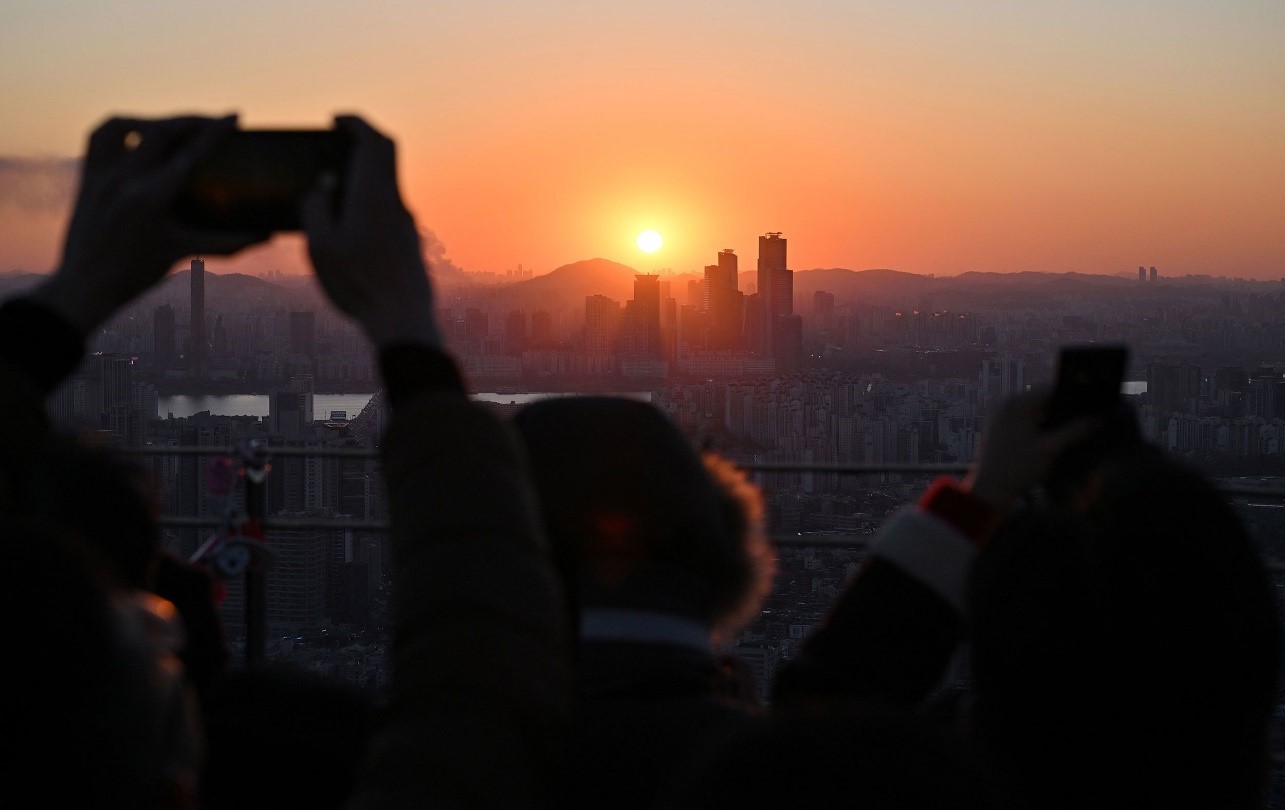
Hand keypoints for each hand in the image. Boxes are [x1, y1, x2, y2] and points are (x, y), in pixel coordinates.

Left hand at [30, 115, 268, 334]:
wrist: (86, 288)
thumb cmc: (135, 274)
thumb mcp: (182, 253)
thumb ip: (227, 242)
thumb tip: (266, 236)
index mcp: (150, 198)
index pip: (190, 154)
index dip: (215, 131)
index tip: (234, 116)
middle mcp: (123, 180)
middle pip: (161, 131)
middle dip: (191, 120)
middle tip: (212, 121)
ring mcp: (101, 176)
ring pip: (124, 124)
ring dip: (153, 119)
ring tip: (173, 126)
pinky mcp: (87, 177)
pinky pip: (98, 137)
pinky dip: (119, 127)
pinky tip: (136, 132)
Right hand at [301, 115, 441, 348]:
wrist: (403, 319)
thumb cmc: (359, 284)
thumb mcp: (321, 246)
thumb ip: (315, 208)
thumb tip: (321, 186)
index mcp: (373, 196)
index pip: (375, 141)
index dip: (356, 123)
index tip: (336, 120)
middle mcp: (395, 203)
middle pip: (387, 154)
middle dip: (363, 139)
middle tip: (337, 139)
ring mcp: (406, 222)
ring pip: (388, 181)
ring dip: (365, 171)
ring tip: (335, 181)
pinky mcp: (408, 240)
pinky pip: (388, 205)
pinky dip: (370, 196)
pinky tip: (350, 217)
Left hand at [965, 388, 1100, 510]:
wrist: (991, 488)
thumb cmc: (1019, 467)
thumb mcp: (1051, 448)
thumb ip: (1075, 431)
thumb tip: (1098, 420)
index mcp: (1017, 403)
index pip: (1050, 389)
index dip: (1071, 395)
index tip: (1088, 404)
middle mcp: (1005, 402)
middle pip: (1040, 397)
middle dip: (1060, 407)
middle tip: (1082, 417)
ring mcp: (999, 412)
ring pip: (1032, 406)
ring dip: (1048, 415)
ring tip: (1069, 426)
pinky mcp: (998, 423)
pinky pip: (1022, 415)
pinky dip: (1036, 421)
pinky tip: (1050, 433)